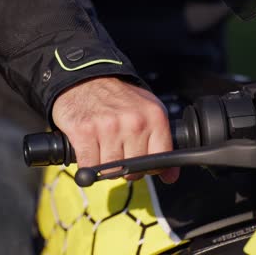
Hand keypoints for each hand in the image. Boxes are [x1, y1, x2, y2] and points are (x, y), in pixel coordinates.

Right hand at [52, 77, 178, 183]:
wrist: (86, 79)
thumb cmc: (118, 98)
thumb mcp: (148, 112)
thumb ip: (162, 143)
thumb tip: (170, 176)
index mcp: (154, 117)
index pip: (159, 162)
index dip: (150, 168)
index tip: (141, 162)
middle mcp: (134, 122)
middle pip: (133, 171)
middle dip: (125, 168)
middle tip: (118, 152)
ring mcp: (108, 127)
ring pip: (111, 171)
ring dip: (105, 166)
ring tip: (103, 148)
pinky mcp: (84, 132)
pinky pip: (89, 166)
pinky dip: (88, 164)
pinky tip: (90, 149)